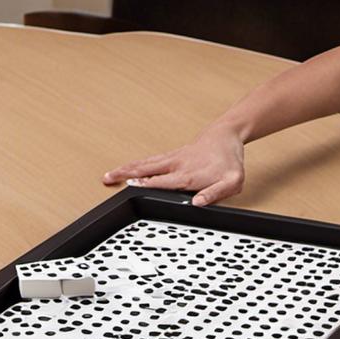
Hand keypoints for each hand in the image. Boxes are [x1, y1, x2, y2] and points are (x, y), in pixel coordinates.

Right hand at [102, 125, 245, 205]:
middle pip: (146, 170)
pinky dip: (135, 164)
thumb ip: (216, 194)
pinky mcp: (171, 155)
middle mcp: (177, 166)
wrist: (226, 135)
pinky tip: (126, 168)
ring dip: (125, 169)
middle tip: (107, 178)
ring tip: (108, 174)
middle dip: (126, 174)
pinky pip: (150, 160)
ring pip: (144, 164)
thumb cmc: (229, 160)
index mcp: (189, 176)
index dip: (146, 183)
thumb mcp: (232, 181)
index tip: (130, 184)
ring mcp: (172, 159)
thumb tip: (198, 203)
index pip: (162, 181)